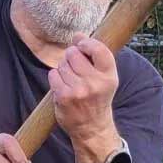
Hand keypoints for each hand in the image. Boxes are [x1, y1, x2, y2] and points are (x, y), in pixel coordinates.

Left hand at [48, 36, 118, 152]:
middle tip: (75, 67)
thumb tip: (77, 34)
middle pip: (74, 53)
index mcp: (109, 76)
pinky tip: (63, 86)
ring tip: (71, 80)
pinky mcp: (64, 97)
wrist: (92, 128)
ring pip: (62, 64)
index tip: (82, 45)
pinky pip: (53, 74)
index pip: (98, 48)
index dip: (86, 42)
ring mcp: (79, 91)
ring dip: (63, 68)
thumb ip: (94, 56)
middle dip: (71, 56)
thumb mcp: (105, 78)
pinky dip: (55, 78)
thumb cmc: (97, 98)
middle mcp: (95, 83)